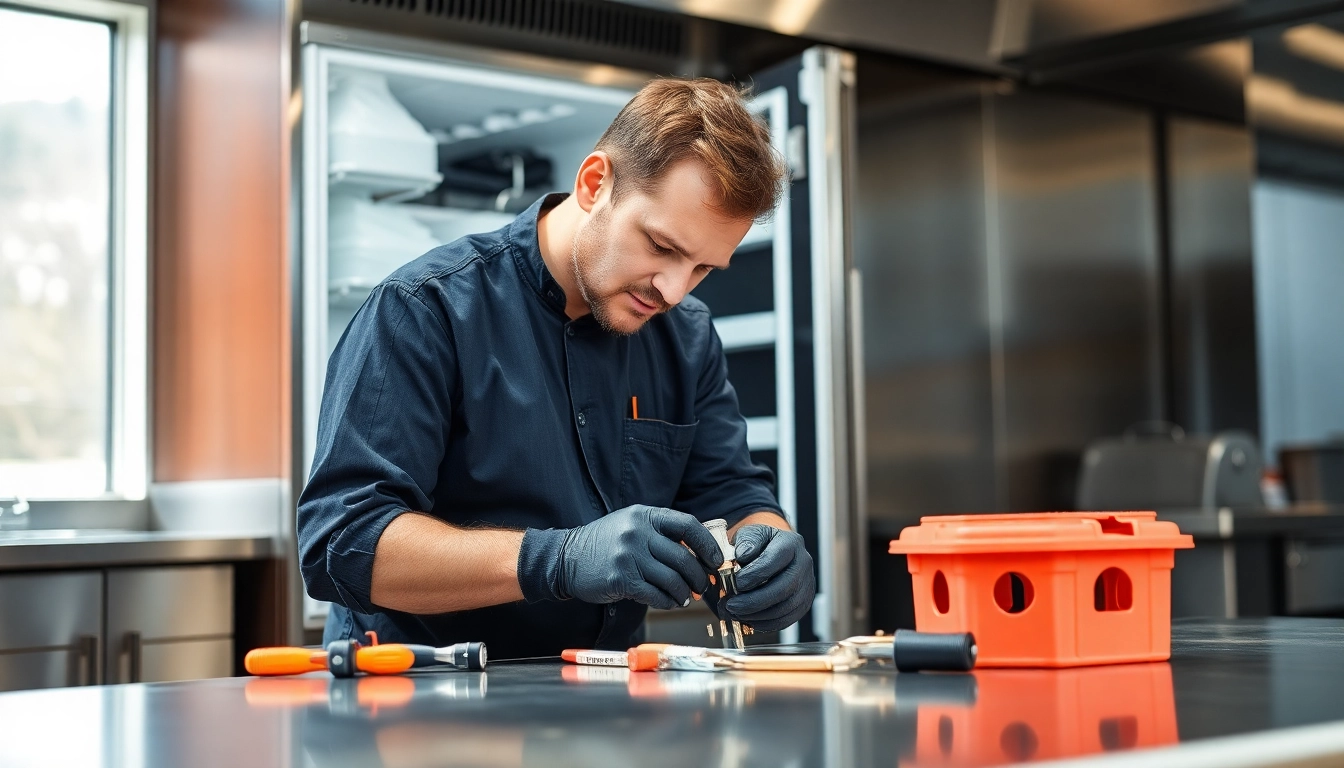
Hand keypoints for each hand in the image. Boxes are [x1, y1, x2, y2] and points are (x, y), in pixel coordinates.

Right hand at [557, 505, 722, 609]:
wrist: (567, 557)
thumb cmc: (605, 544)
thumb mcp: (632, 525)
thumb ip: (661, 533)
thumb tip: (698, 554)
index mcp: (645, 515)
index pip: (687, 525)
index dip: (707, 544)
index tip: (715, 559)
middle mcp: (637, 532)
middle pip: (683, 557)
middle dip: (698, 576)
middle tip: (702, 586)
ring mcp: (628, 556)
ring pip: (672, 579)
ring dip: (684, 592)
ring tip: (685, 597)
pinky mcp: (621, 579)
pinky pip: (655, 595)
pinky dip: (667, 602)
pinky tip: (669, 602)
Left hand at [707, 524, 814, 632]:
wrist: (773, 552)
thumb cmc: (759, 545)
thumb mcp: (750, 535)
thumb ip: (745, 542)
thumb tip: (743, 556)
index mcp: (790, 543)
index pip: (774, 560)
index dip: (754, 575)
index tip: (736, 583)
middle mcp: (803, 564)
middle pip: (783, 588)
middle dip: (754, 601)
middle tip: (731, 605)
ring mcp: (806, 585)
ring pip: (786, 607)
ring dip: (758, 615)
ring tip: (737, 614)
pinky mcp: (804, 603)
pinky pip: (788, 619)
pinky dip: (767, 623)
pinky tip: (750, 620)